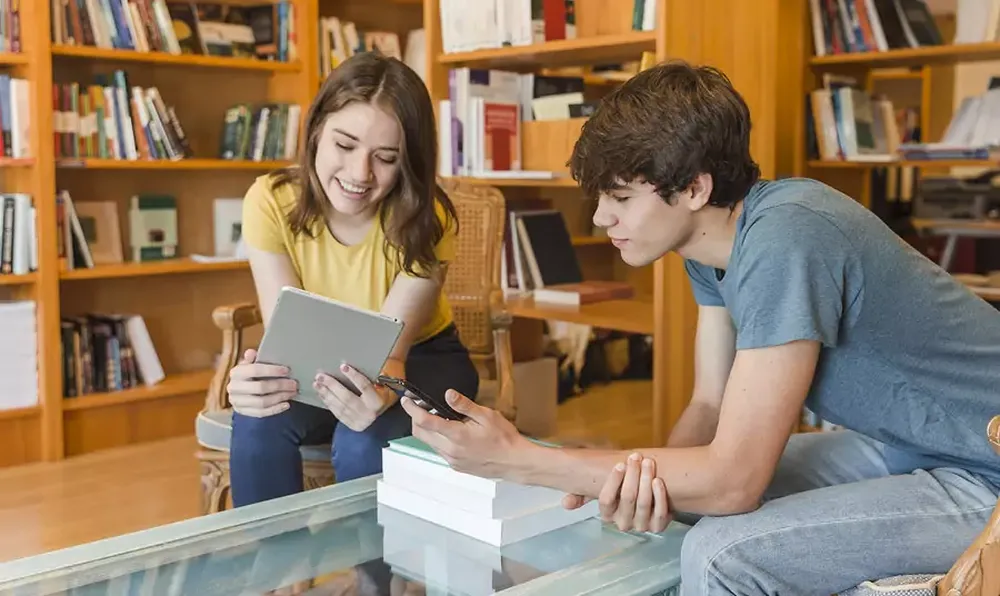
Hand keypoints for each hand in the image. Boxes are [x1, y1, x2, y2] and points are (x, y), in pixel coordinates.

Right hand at [227, 348, 297, 416]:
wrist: (238, 391)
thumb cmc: (249, 374)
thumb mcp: (250, 364)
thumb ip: (253, 359)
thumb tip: (251, 352)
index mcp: (236, 372)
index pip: (254, 370)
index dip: (272, 371)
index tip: (287, 371)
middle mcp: (234, 387)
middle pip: (260, 388)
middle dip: (279, 385)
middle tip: (294, 384)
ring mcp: (237, 402)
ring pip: (261, 402)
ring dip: (280, 398)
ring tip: (292, 393)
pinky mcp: (242, 412)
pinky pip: (261, 413)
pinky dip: (275, 409)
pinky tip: (286, 404)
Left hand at [314, 363, 395, 431]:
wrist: (381, 422)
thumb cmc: (378, 400)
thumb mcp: (381, 390)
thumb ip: (372, 380)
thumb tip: (353, 367)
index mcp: (377, 402)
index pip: (365, 387)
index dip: (354, 376)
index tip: (343, 366)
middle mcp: (367, 412)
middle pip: (347, 397)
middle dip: (332, 385)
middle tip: (321, 376)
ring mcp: (358, 420)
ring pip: (339, 406)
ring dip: (326, 393)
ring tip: (317, 384)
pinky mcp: (350, 425)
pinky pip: (336, 412)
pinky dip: (328, 402)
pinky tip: (321, 394)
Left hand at [400, 389, 529, 477]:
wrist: (515, 462)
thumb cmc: (504, 439)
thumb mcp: (487, 416)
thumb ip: (465, 406)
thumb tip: (448, 394)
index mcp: (457, 436)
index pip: (425, 422)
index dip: (412, 410)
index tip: (406, 401)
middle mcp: (451, 450)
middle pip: (421, 433)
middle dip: (416, 418)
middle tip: (421, 406)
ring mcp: (452, 460)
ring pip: (429, 443)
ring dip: (427, 430)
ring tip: (440, 418)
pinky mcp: (456, 466)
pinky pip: (439, 451)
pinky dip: (438, 439)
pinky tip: (451, 432)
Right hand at [598, 453, 671, 532]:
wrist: (650, 503)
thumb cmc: (626, 491)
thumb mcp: (608, 489)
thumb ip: (592, 489)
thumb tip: (569, 497)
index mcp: (607, 514)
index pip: (606, 500)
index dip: (613, 481)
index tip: (620, 464)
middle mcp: (623, 522)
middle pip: (627, 498)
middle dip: (632, 474)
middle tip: (636, 458)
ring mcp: (640, 526)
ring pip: (643, 503)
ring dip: (646, 480)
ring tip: (648, 463)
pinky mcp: (657, 526)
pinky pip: (659, 512)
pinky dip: (659, 496)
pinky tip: (658, 480)